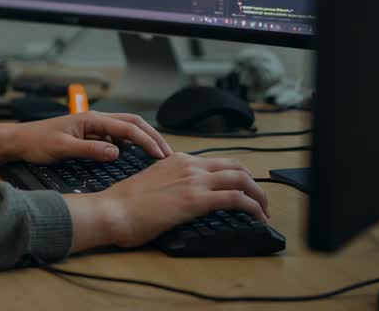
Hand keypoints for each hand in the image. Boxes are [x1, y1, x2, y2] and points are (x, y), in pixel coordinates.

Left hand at [3, 110, 172, 163]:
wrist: (18, 141)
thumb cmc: (36, 142)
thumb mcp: (63, 149)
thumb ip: (91, 150)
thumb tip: (117, 153)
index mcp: (91, 120)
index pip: (128, 128)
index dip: (147, 141)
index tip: (160, 155)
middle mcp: (94, 120)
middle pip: (132, 123)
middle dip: (152, 136)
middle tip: (166, 153)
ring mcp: (92, 126)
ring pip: (125, 128)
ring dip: (142, 138)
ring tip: (156, 154)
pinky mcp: (88, 135)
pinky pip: (115, 136)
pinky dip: (129, 144)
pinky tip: (132, 155)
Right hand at [70, 153, 269, 250]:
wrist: (113, 210)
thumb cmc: (124, 205)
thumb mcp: (151, 184)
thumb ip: (169, 185)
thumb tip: (179, 199)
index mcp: (177, 160)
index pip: (216, 162)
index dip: (235, 175)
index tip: (243, 189)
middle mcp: (189, 165)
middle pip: (235, 166)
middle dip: (254, 183)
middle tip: (260, 200)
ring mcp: (194, 180)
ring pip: (241, 179)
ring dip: (259, 195)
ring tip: (265, 211)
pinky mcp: (197, 199)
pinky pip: (237, 198)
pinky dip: (253, 207)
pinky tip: (258, 218)